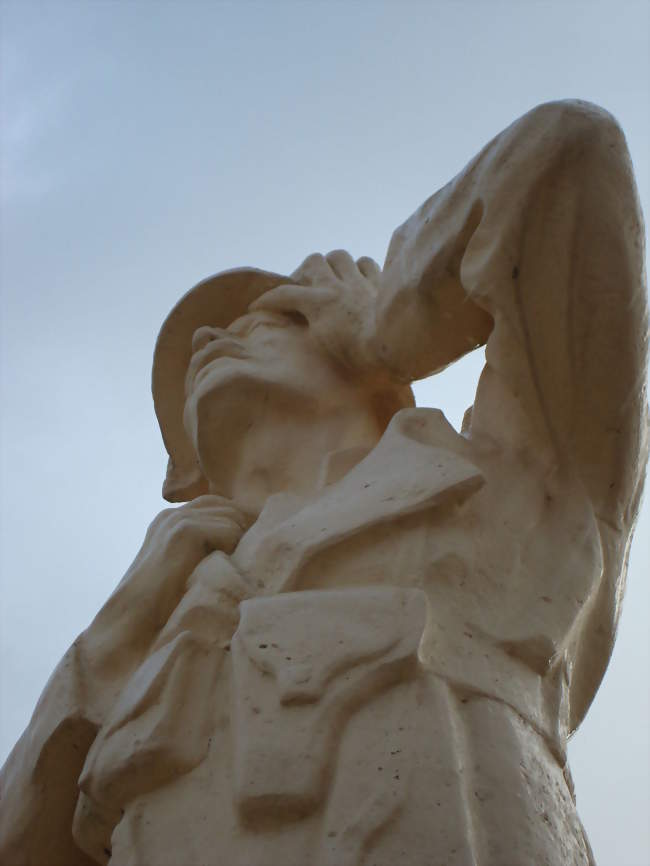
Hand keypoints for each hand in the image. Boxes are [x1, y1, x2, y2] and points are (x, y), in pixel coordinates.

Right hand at [87, 496, 249, 665]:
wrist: (131, 622)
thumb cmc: (160, 606)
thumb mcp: (183, 568)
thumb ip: (202, 549)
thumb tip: (243, 542)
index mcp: (170, 521)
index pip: (217, 505)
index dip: (236, 524)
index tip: (246, 549)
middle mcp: (172, 515)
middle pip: (227, 506)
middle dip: (242, 529)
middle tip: (246, 559)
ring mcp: (176, 520)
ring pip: (231, 517)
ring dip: (238, 542)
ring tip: (232, 568)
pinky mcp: (184, 531)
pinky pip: (228, 529)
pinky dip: (232, 549)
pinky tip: (221, 571)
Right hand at [250, 250, 387, 377]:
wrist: (400, 346)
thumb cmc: (361, 358)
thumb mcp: (326, 350)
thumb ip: (311, 333)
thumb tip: (303, 329)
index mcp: (319, 303)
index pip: (284, 295)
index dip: (266, 301)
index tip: (256, 308)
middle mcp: (337, 286)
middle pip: (313, 262)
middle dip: (306, 273)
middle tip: (307, 289)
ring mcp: (361, 281)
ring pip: (340, 257)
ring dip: (334, 267)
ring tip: (334, 281)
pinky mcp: (382, 282)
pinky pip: (367, 263)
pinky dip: (360, 270)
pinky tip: (360, 282)